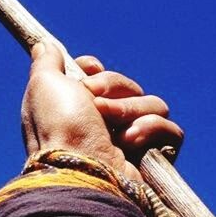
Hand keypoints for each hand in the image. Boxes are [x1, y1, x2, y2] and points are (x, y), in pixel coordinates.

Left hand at [21, 40, 183, 181]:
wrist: (80, 170)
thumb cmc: (58, 130)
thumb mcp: (43, 86)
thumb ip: (47, 63)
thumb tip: (44, 45)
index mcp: (78, 111)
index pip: (101, 78)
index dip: (98, 72)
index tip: (88, 71)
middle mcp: (103, 126)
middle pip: (129, 86)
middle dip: (115, 89)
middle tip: (96, 105)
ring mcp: (129, 143)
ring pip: (154, 105)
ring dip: (133, 111)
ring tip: (116, 131)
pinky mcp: (152, 160)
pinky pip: (171, 132)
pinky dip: (154, 131)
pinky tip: (131, 142)